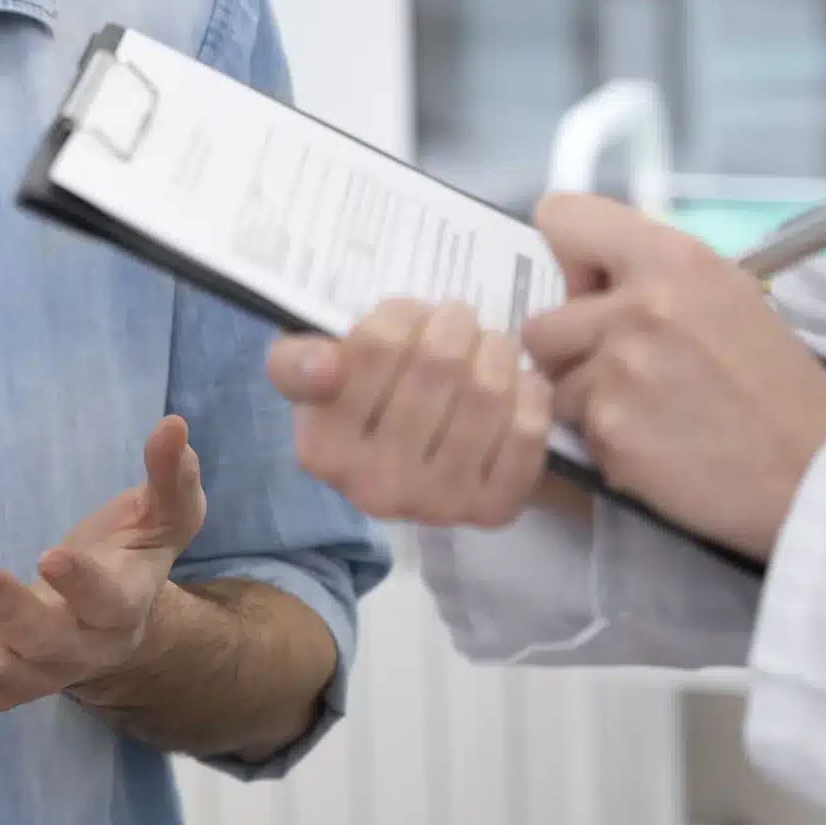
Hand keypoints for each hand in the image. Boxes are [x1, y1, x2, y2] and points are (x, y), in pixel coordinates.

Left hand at [0, 416, 206, 712]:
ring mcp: (34, 675)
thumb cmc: (130, 556)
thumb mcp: (161, 516)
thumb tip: (172, 425)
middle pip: (43, 644)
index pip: (107, 606)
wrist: (107, 624)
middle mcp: (80, 653)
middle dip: (4, 609)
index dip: (81, 585)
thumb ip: (169, 477)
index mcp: (123, 610)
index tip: (51, 553)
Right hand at [267, 301, 554, 527]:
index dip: (401, 314)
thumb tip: (324, 366)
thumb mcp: (312, 374)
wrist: (410, 466)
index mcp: (322, 449)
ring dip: (495, 351)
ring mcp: (435, 505)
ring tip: (487, 344)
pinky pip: (527, 432)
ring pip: (486, 393)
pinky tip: (515, 384)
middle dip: (455, 324)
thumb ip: (296, 360)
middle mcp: (374, 488)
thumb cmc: (360, 402)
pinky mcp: (491, 511)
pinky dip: (529, 393)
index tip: (408, 313)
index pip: (376, 346)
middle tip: (457, 319)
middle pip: (437, 364)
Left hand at [524, 193, 825, 562]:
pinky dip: (603, 440)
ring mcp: (618, 369)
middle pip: (540, 321)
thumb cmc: (775, 384)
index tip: (592, 288)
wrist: (814, 473)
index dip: (569, 258)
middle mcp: (638, 305)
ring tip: (648, 412)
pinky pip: (572, 429)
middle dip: (571, 349)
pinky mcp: (608, 429)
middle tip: (626, 370)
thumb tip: (585, 282)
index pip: (563, 218)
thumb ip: (652, 277)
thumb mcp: (728, 296)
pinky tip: (654, 444)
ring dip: (586, 400)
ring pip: (552, 381)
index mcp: (674, 258)